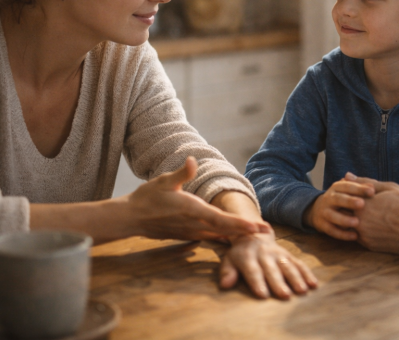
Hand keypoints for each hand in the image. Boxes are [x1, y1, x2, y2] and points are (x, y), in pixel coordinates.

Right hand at [124, 156, 264, 240]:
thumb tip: (194, 160)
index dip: (239, 224)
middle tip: (268, 231)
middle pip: (225, 230)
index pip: (220, 219)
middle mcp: (194, 224)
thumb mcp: (163, 180)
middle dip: (247, 231)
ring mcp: (191, 232)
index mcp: (192, 210)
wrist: (130, 218)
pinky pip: (210, 236)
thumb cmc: (147, 197)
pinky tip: (234, 237)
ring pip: (219, 235)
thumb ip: (181, 172)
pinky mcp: (187, 235)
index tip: (255, 227)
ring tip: (257, 234)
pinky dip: (225, 236)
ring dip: (238, 235)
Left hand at [220, 231, 318, 298]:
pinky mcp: (288, 255)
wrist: (254, 234)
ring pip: (288, 266)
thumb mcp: (229, 260)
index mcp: (248, 257)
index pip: (252, 271)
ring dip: (296, 278)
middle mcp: (264, 255)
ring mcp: (278, 254)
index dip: (257, 282)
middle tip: (285, 295)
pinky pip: (299, 263)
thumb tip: (225, 284)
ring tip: (302, 291)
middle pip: (272, 270)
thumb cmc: (240, 254)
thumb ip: (227, 272)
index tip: (263, 295)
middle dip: (279, 283)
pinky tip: (314, 284)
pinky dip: (307, 273)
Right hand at [304, 173, 374, 239]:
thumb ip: (361, 187)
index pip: (347, 186)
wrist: (318, 210)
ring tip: (356, 222)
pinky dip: (343, 234)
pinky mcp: (322, 225)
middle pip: (338, 199)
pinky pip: (332, 230)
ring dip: (344, 219)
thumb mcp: (348, 190)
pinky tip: (355, 236)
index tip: (372, 191)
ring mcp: (324, 212)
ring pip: (333, 216)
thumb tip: (372, 186)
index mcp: (336, 187)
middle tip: (362, 204)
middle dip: (349, 201)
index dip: (359, 188)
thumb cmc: (343, 198)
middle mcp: (329, 198)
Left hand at [346, 175, 398, 254]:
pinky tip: (376, 225)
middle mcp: (359, 221)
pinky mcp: (370, 247)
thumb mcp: (389, 188)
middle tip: (364, 205)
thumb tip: (346, 175)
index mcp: (362, 204)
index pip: (344, 197)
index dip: (349, 193)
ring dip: (354, 220)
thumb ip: (365, 182)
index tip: (356, 193)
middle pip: (343, 213)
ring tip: (371, 215)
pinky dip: (363, 231)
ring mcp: (364, 235)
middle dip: (348, 208)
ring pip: (349, 226)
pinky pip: (359, 237)